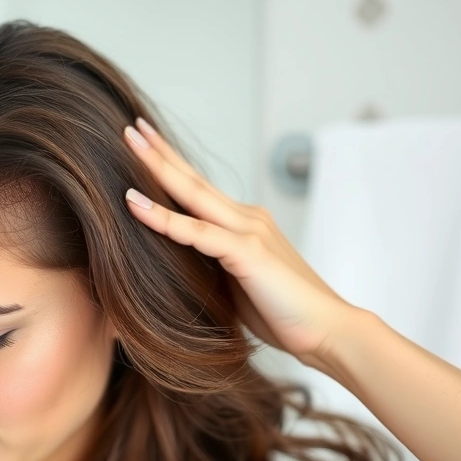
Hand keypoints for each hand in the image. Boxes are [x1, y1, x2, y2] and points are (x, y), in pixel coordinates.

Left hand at [122, 118, 362, 372]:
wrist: (330, 332)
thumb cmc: (285, 315)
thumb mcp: (239, 286)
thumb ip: (213, 269)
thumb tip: (179, 268)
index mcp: (246, 226)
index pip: (200, 189)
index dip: (171, 166)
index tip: (145, 145)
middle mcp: (248, 219)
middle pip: (194, 179)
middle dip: (160, 151)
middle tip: (132, 128)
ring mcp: (249, 231)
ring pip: (194, 193)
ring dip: (158, 166)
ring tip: (130, 141)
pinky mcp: (248, 252)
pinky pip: (198, 231)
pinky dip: (164, 217)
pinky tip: (134, 202)